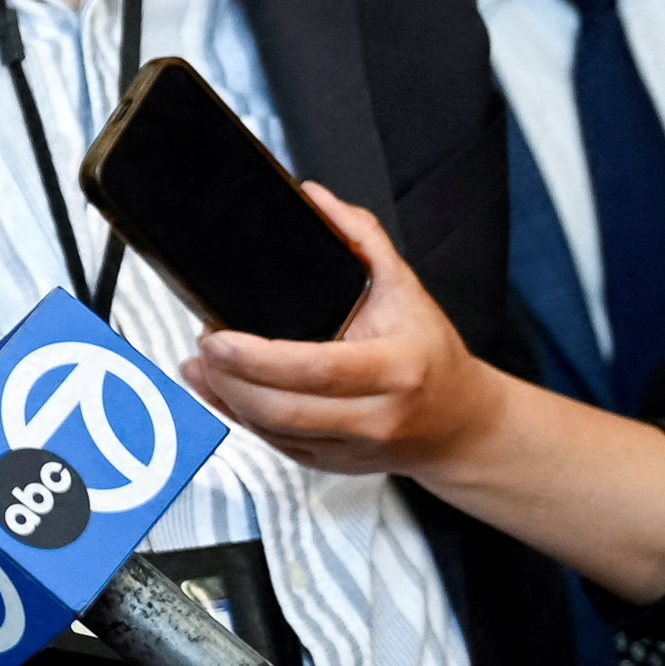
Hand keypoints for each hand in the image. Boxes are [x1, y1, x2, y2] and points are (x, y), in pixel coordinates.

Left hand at [179, 182, 499, 479]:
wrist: (460, 423)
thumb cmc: (432, 355)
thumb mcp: (406, 288)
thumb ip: (361, 238)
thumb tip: (316, 200)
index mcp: (397, 370)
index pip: (316, 369)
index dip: (257, 359)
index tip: (218, 338)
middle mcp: (376, 417)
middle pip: (280, 409)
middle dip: (227, 379)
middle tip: (205, 344)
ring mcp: (351, 448)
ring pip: (269, 432)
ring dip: (225, 397)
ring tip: (204, 364)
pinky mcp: (330, 465)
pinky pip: (273, 445)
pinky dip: (240, 416)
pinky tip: (222, 390)